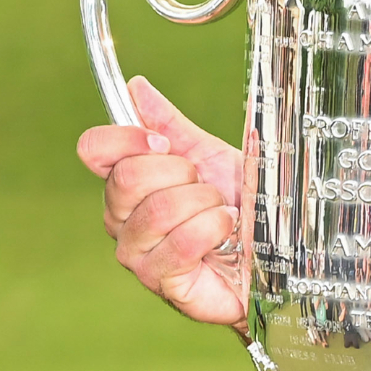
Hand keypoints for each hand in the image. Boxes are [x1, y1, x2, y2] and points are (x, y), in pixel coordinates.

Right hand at [74, 76, 247, 328]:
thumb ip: (171, 125)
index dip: (127, 137)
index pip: (94, 149)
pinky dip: (214, 229)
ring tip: (223, 212)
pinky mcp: (163, 282)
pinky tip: (226, 232)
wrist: (275, 254)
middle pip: (128, 177)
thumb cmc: (240, 208)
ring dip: (206, 204)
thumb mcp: (210, 157)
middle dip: (182, 173)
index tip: (165, 142)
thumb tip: (135, 88)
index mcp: (127, 185)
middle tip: (207, 187)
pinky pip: (181, 244)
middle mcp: (122, 219)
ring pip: (158, 210)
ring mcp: (138, 254)